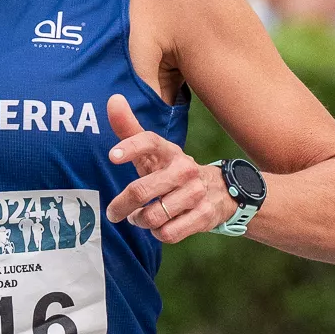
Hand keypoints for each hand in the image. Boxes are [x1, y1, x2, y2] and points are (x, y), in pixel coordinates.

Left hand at [103, 94, 236, 242]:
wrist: (222, 190)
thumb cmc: (173, 169)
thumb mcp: (154, 151)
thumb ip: (129, 129)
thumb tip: (113, 100)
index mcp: (169, 151)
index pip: (150, 142)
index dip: (131, 147)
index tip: (112, 156)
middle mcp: (184, 169)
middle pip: (142, 191)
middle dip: (121, 206)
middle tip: (114, 213)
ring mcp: (196, 193)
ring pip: (153, 216)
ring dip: (141, 220)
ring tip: (140, 217)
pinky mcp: (204, 215)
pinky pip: (168, 232)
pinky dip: (158, 233)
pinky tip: (159, 227)